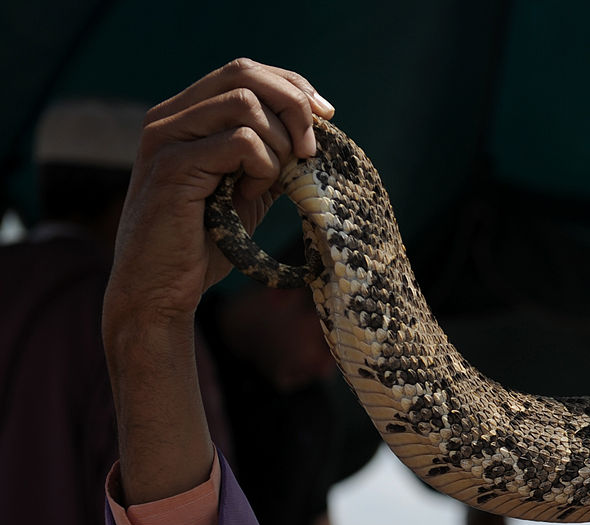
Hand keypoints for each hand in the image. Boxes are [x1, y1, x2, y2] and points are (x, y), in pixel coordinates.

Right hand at [108, 58, 333, 320]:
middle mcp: (169, 116)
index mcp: (186, 115)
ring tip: (266, 184)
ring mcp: (167, 138)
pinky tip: (248, 197)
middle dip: (294, 108)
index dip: (292, 86)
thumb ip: (272, 156)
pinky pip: (240, 142)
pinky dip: (262, 168)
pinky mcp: (173, 166)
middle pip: (245, 74)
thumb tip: (317, 131)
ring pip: (246, 104)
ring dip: (276, 145)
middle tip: (310, 152)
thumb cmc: (205, 242)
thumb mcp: (249, 189)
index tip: (327, 117)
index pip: (245, 71)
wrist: (161, 288)